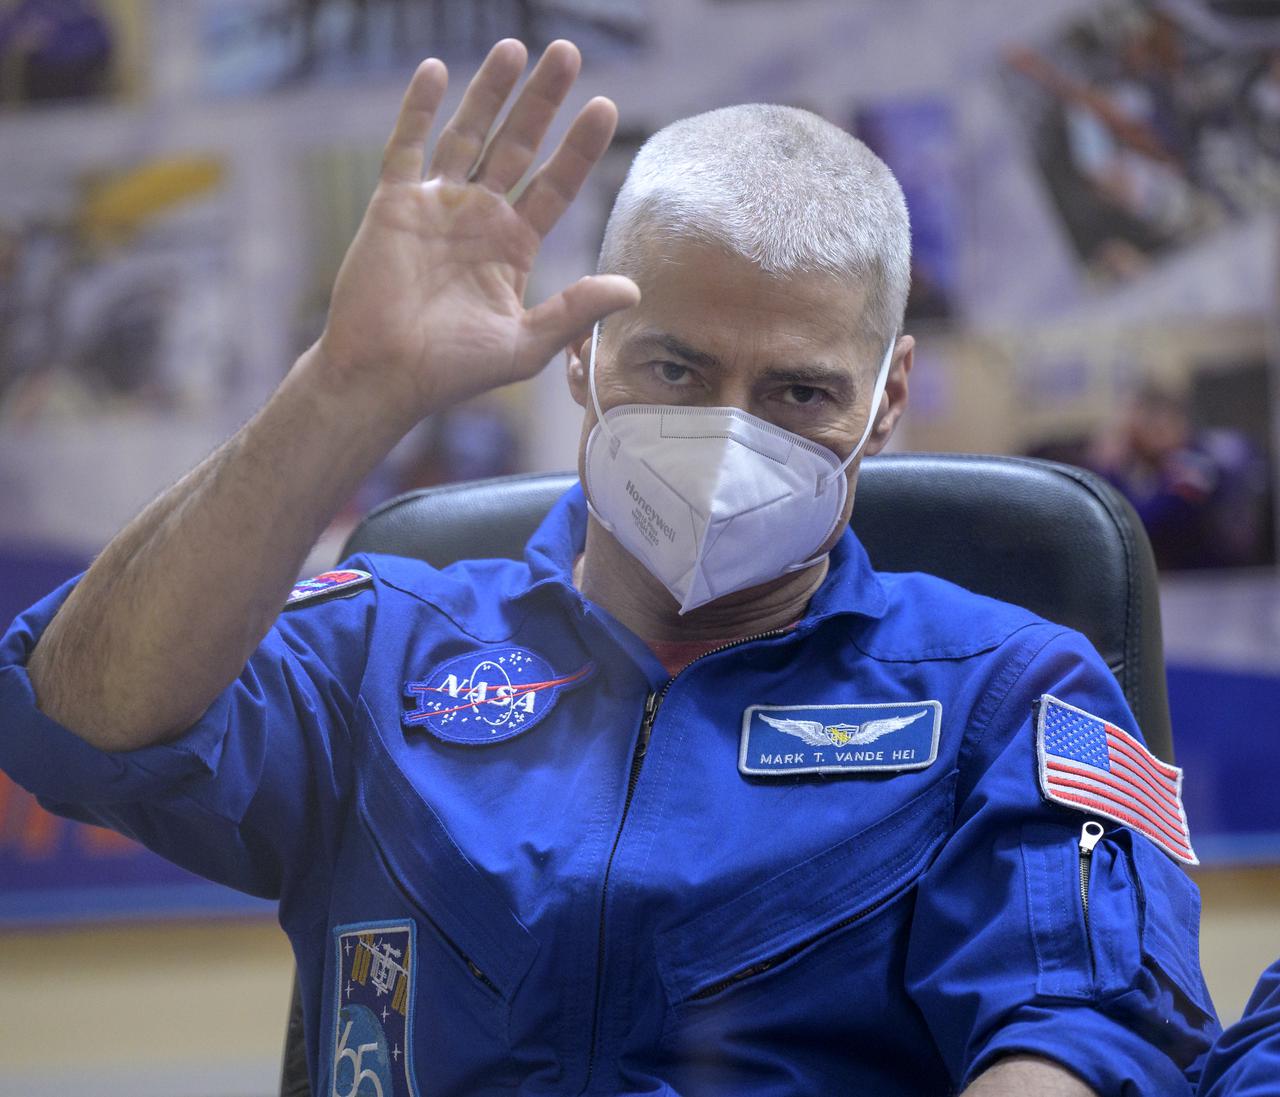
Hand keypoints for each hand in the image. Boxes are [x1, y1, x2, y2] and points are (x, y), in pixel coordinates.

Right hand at [316, 39, 639, 418]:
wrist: (383, 376)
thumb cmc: (452, 371)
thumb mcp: (526, 344)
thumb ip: (576, 310)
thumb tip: (633, 289)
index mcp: (513, 246)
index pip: (555, 184)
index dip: (578, 147)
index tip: (603, 107)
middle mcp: (478, 218)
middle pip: (517, 146)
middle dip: (542, 101)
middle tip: (567, 54)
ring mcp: (435, 206)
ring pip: (468, 134)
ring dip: (490, 92)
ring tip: (516, 47)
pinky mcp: (393, 204)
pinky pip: (407, 147)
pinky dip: (418, 110)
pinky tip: (436, 70)